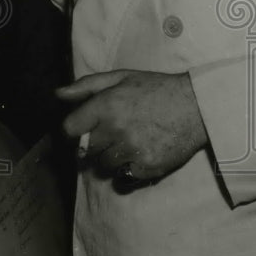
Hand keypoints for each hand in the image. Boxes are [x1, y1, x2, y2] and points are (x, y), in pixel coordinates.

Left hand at [57, 69, 208, 183]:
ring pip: (104, 165)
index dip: (75, 129)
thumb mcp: (120, 78)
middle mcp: (115, 130)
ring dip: (110, 158)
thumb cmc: (155, 88)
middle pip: (87, 149)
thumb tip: (58, 94)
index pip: (70, 129)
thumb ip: (86, 86)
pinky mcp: (147, 167)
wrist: (196, 107)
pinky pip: (124, 177)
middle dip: (94, 144)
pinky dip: (127, 170)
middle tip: (110, 135)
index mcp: (105, 106)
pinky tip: (138, 156)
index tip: (84, 129)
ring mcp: (131, 150)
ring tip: (126, 145)